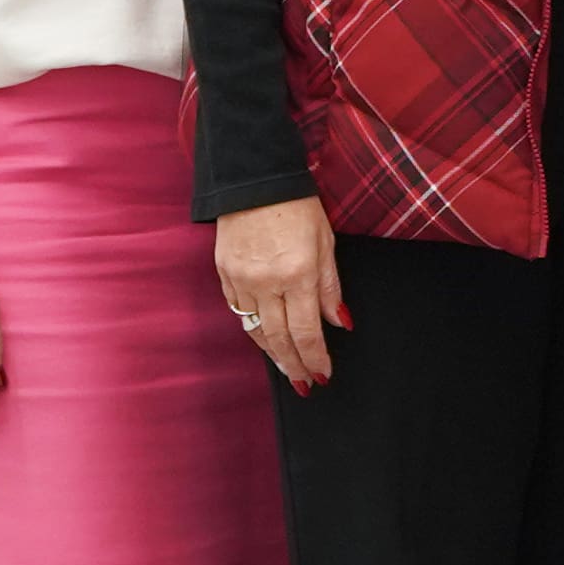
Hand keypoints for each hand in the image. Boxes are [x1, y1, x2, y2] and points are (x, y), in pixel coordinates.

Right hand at [216, 199, 348, 396]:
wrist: (253, 179)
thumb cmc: (296, 207)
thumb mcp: (325, 242)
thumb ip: (330, 287)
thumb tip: (339, 322)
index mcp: (298, 273)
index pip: (306, 331)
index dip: (315, 358)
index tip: (323, 375)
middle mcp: (267, 282)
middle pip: (280, 338)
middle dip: (294, 365)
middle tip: (304, 385)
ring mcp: (242, 280)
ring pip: (256, 330)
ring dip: (273, 355)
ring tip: (287, 371)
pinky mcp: (225, 274)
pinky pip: (239, 312)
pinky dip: (253, 330)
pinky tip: (264, 341)